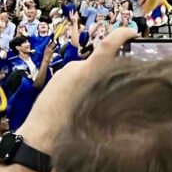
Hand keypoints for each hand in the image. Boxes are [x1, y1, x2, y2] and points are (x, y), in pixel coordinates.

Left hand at [17, 27, 137, 152]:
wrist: (39, 139)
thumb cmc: (69, 130)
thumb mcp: (97, 113)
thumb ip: (108, 94)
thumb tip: (120, 93)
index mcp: (87, 73)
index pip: (108, 46)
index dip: (121, 35)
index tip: (132, 32)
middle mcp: (74, 68)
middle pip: (98, 63)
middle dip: (108, 72)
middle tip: (115, 90)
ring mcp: (62, 74)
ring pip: (85, 72)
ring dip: (92, 82)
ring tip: (94, 105)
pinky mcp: (54, 81)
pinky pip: (73, 79)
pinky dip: (80, 87)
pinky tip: (79, 107)